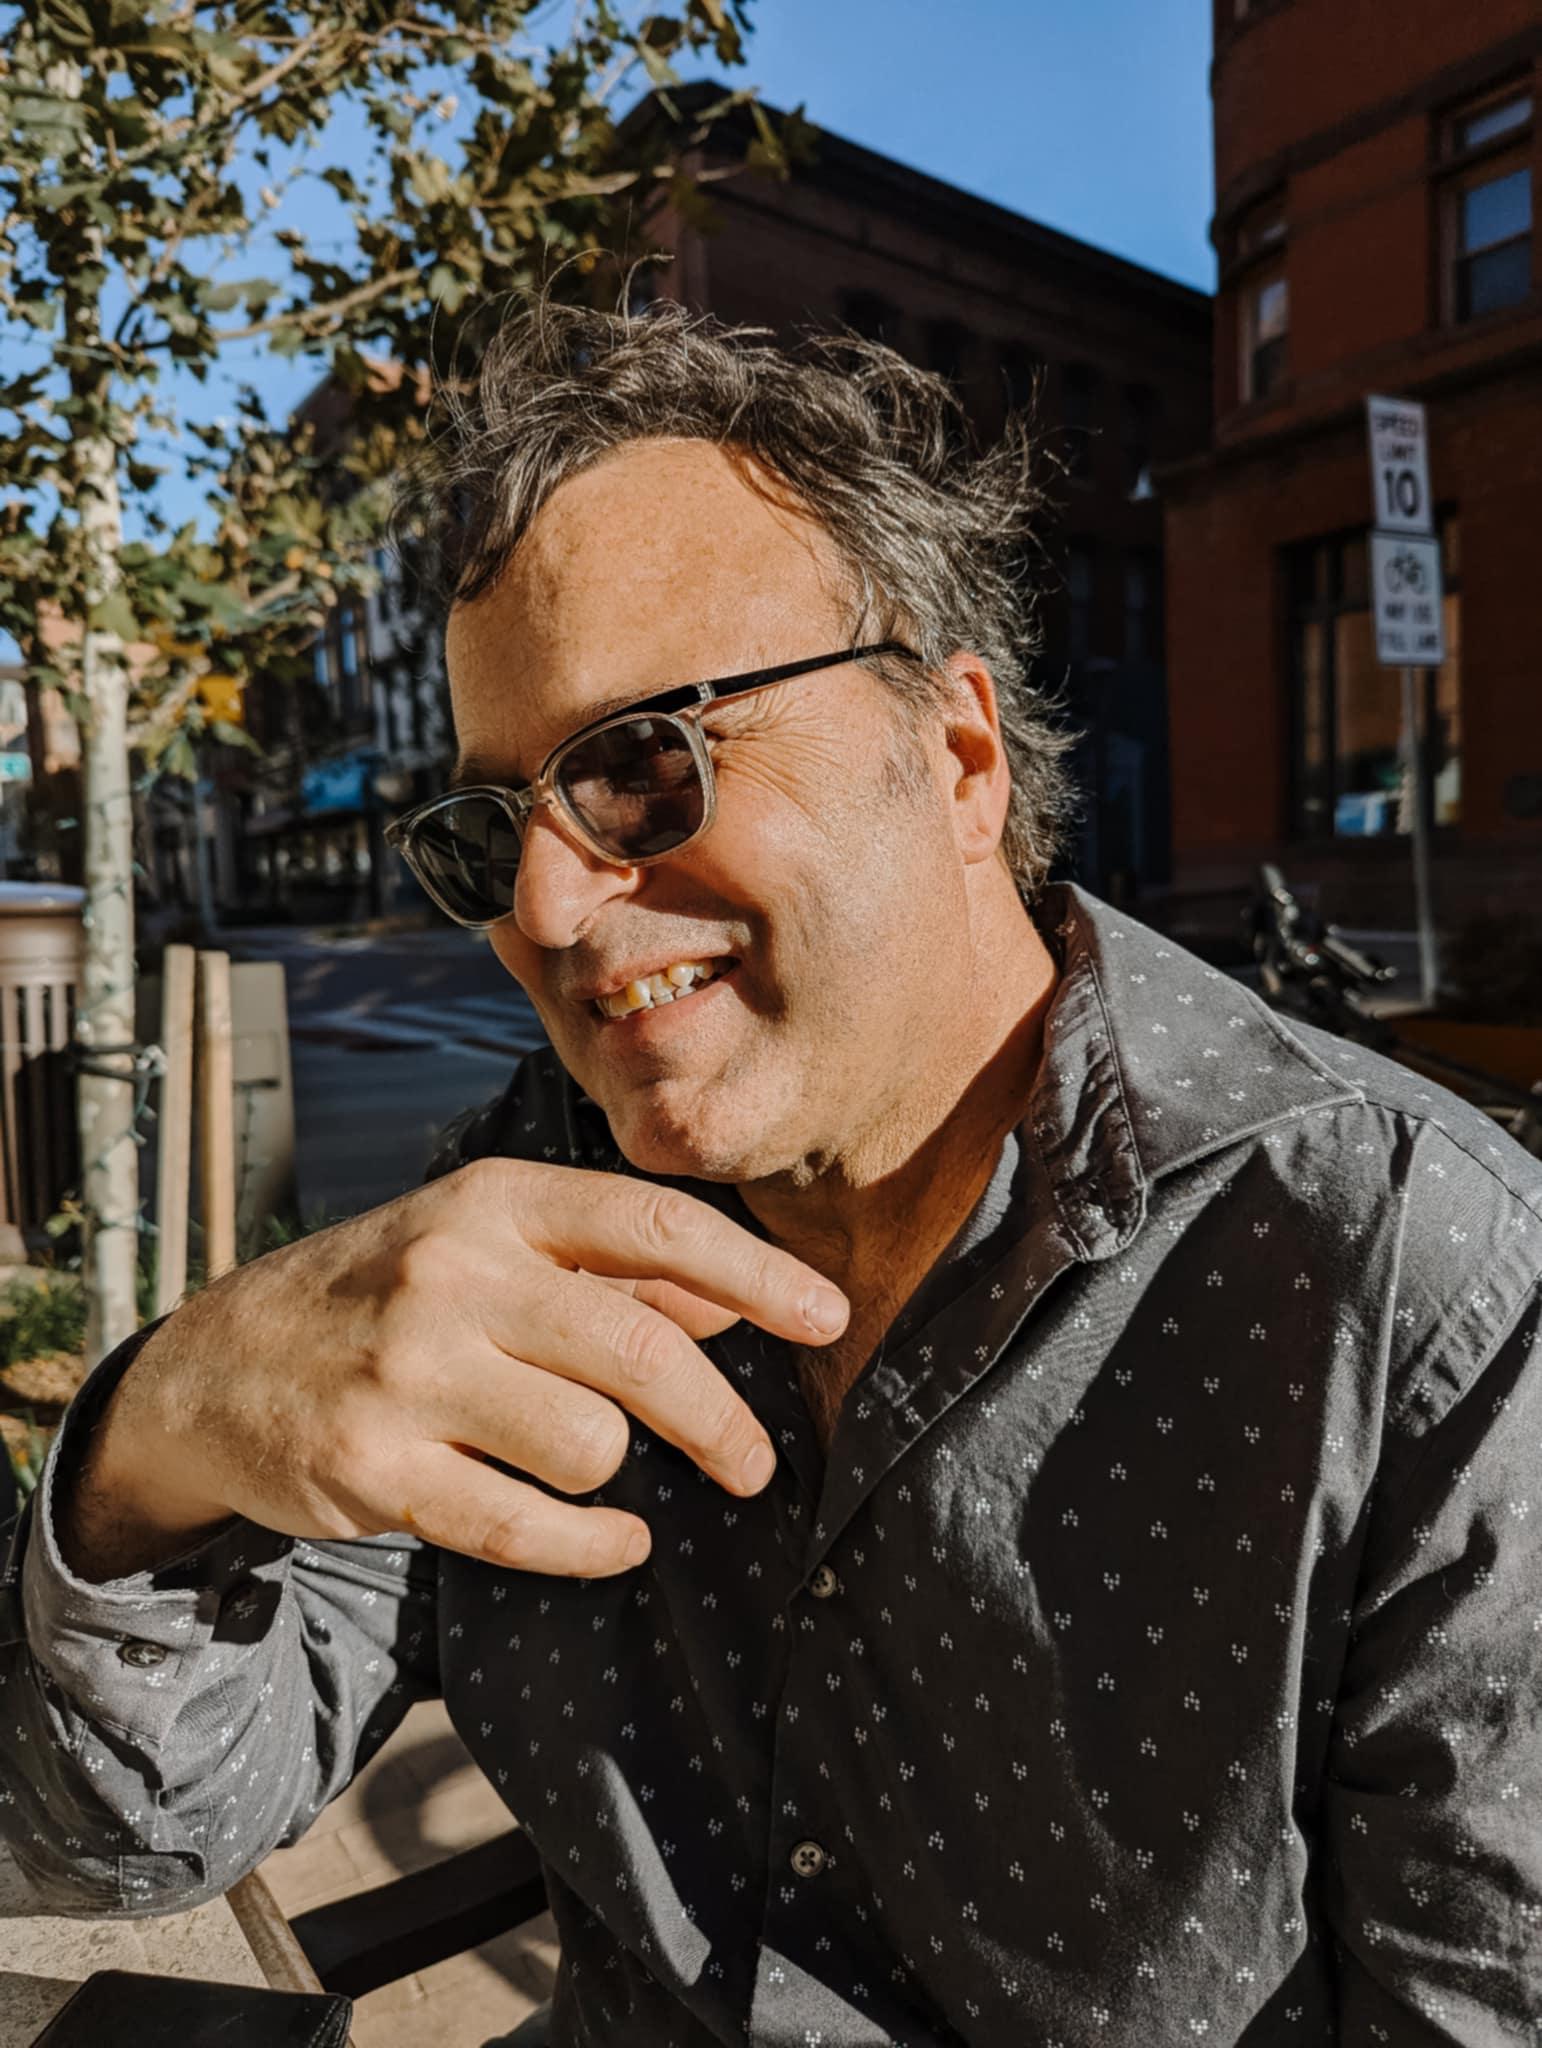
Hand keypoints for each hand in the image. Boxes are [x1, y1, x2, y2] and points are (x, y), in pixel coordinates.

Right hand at [64, 1160, 848, 1580]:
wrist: (217, 1366)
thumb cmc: (388, 1293)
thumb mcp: (487, 1245)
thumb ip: (611, 1268)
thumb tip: (741, 1301)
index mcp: (493, 1204)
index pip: (654, 1225)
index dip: (757, 1277)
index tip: (829, 1319)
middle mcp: (452, 1276)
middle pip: (640, 1351)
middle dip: (721, 1420)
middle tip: (755, 1463)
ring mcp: (407, 1375)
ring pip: (590, 1444)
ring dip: (620, 1469)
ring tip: (602, 1468)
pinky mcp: (372, 1470)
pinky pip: (525, 1527)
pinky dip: (593, 1544)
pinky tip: (618, 1539)